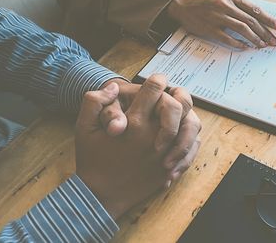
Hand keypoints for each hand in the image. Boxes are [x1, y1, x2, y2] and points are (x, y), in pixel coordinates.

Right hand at [76, 75, 200, 218]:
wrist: (101, 194)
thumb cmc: (92, 158)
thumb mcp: (83, 127)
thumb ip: (94, 102)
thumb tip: (113, 87)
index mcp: (133, 122)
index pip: (154, 89)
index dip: (156, 81)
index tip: (156, 82)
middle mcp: (153, 136)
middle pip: (178, 104)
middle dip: (177, 95)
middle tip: (172, 96)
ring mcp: (165, 152)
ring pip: (191, 125)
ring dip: (187, 116)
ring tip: (179, 115)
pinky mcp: (170, 167)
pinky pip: (192, 149)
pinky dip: (191, 139)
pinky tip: (182, 136)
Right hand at [167, 0, 275, 48]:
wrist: (183, 5)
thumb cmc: (207, 3)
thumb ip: (239, 7)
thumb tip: (259, 20)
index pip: (254, 9)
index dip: (268, 19)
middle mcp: (225, 4)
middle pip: (251, 20)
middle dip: (265, 32)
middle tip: (273, 41)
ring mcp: (217, 17)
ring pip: (242, 29)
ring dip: (254, 38)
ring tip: (262, 45)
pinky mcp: (210, 28)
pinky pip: (228, 38)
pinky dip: (239, 43)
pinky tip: (246, 47)